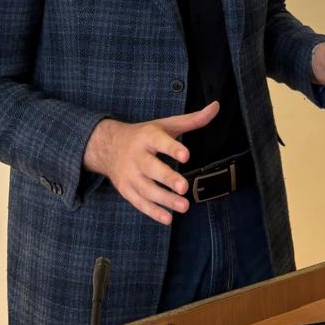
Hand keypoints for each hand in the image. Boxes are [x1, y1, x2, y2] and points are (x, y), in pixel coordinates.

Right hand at [83, 101, 219, 223]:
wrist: (108, 146)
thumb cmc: (144, 135)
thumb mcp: (165, 124)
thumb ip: (192, 119)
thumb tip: (216, 106)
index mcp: (147, 137)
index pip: (160, 142)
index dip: (172, 148)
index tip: (186, 155)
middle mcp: (136, 156)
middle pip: (152, 169)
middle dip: (168, 178)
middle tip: (184, 187)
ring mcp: (130, 175)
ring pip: (147, 189)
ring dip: (165, 200)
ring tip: (184, 206)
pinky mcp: (126, 190)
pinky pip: (139, 203)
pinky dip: (153, 212)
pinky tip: (168, 218)